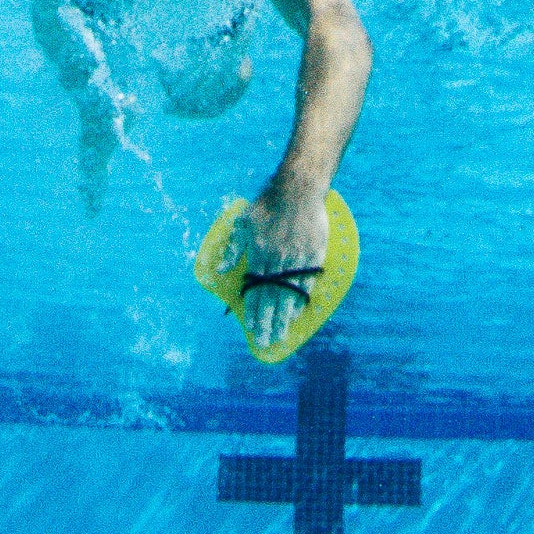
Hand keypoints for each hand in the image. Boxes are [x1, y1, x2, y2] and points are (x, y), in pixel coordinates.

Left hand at [216, 180, 329, 348]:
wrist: (297, 190)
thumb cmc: (268, 205)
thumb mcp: (242, 224)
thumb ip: (232, 249)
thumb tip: (220, 270)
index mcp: (259, 255)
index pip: (255, 292)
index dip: (253, 313)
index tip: (251, 329)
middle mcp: (277, 262)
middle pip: (271, 299)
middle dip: (267, 323)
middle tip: (265, 342)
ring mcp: (297, 261)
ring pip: (289, 295)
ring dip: (283, 318)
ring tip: (280, 336)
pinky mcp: (314, 256)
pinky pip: (306, 284)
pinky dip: (301, 301)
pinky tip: (297, 314)